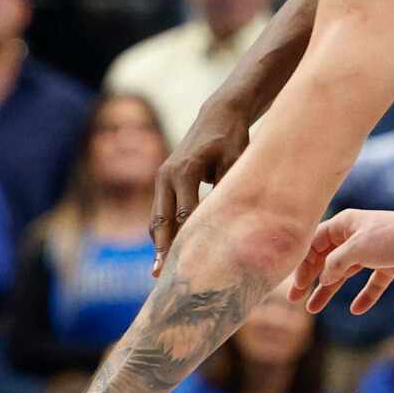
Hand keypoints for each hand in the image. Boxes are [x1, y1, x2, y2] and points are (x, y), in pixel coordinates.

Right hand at [151, 88, 254, 273]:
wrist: (218, 115)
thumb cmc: (233, 139)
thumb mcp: (236, 160)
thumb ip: (229, 187)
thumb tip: (230, 221)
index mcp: (185, 170)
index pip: (184, 214)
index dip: (186, 240)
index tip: (189, 263)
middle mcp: (167, 175)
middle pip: (162, 220)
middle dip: (162, 249)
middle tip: (162, 277)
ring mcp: (162, 178)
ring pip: (157, 218)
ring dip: (158, 244)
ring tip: (159, 274)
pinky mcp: (164, 181)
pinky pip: (160, 212)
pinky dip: (163, 233)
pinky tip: (167, 254)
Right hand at [291, 207, 393, 313]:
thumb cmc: (392, 237)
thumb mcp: (356, 248)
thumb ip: (335, 263)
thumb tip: (324, 277)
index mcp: (344, 226)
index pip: (315, 244)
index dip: (303, 264)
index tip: (296, 284)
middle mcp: (355, 238)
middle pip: (326, 260)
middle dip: (310, 279)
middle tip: (295, 299)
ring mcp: (371, 253)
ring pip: (344, 275)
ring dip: (329, 291)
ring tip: (313, 310)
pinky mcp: (388, 266)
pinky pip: (371, 284)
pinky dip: (364, 296)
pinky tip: (356, 310)